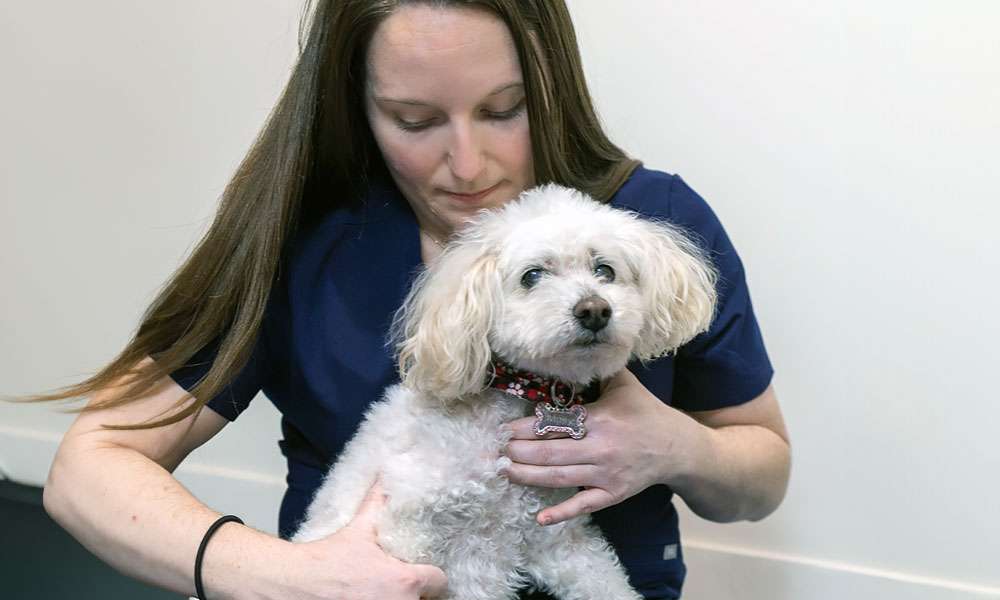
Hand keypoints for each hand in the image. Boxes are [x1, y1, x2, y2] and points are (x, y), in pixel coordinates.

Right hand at [286, 481, 448, 598]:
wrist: (297, 585)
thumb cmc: (327, 561)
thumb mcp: (358, 530)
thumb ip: (376, 502)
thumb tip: (384, 477)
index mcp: (405, 581)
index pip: (439, 581)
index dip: (430, 574)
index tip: (420, 572)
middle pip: (424, 599)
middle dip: (414, 592)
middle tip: (396, 582)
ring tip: (381, 591)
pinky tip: (370, 597)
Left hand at [501, 369, 709, 525]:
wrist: (677, 447)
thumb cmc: (645, 411)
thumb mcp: (623, 384)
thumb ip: (596, 369)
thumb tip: (568, 350)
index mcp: (600, 419)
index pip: (554, 424)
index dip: (524, 428)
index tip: (503, 429)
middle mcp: (601, 448)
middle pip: (550, 453)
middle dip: (518, 452)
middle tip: (497, 450)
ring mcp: (606, 475)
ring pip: (559, 478)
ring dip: (527, 476)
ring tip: (504, 471)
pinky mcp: (612, 494)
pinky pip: (584, 506)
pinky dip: (561, 513)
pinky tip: (540, 518)